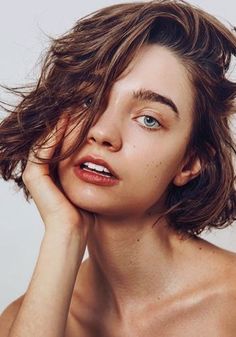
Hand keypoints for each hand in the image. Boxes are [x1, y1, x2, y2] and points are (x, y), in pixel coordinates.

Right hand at [22, 117, 94, 251]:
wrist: (73, 231)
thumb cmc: (83, 211)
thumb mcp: (87, 183)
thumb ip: (88, 167)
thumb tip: (104, 153)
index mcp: (53, 171)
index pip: (61, 141)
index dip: (72, 125)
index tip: (87, 109)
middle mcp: (41, 169)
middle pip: (53, 137)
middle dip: (67, 120)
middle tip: (80, 102)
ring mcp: (35, 172)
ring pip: (48, 139)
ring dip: (61, 123)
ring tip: (75, 106)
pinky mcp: (33, 175)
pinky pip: (44, 148)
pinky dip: (55, 134)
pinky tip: (67, 119)